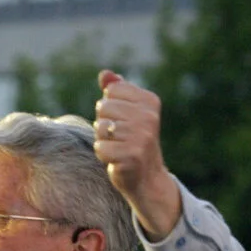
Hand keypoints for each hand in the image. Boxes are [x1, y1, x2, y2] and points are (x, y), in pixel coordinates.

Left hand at [92, 69, 181, 239]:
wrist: (146, 176)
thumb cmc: (132, 140)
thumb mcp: (128, 113)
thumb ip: (117, 91)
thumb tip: (105, 74)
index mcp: (150, 101)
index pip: (112, 91)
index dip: (109, 106)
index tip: (123, 120)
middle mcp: (149, 117)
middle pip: (103, 107)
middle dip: (104, 123)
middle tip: (119, 137)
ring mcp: (141, 136)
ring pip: (101, 127)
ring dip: (103, 139)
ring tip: (118, 147)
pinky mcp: (131, 155)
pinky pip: (100, 147)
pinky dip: (103, 154)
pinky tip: (116, 159)